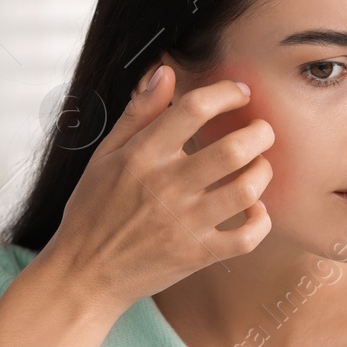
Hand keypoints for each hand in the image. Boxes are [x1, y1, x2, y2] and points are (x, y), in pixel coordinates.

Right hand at [39, 63, 274, 309]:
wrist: (83, 275)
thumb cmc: (93, 210)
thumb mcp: (104, 155)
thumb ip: (138, 113)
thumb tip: (164, 72)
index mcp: (141, 156)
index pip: (193, 109)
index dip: (225, 93)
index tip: (239, 93)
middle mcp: (165, 187)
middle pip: (232, 149)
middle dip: (259, 133)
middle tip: (261, 132)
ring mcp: (183, 224)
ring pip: (245, 191)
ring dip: (262, 173)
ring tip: (259, 166)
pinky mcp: (196, 256)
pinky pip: (246, 238)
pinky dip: (260, 222)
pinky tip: (255, 210)